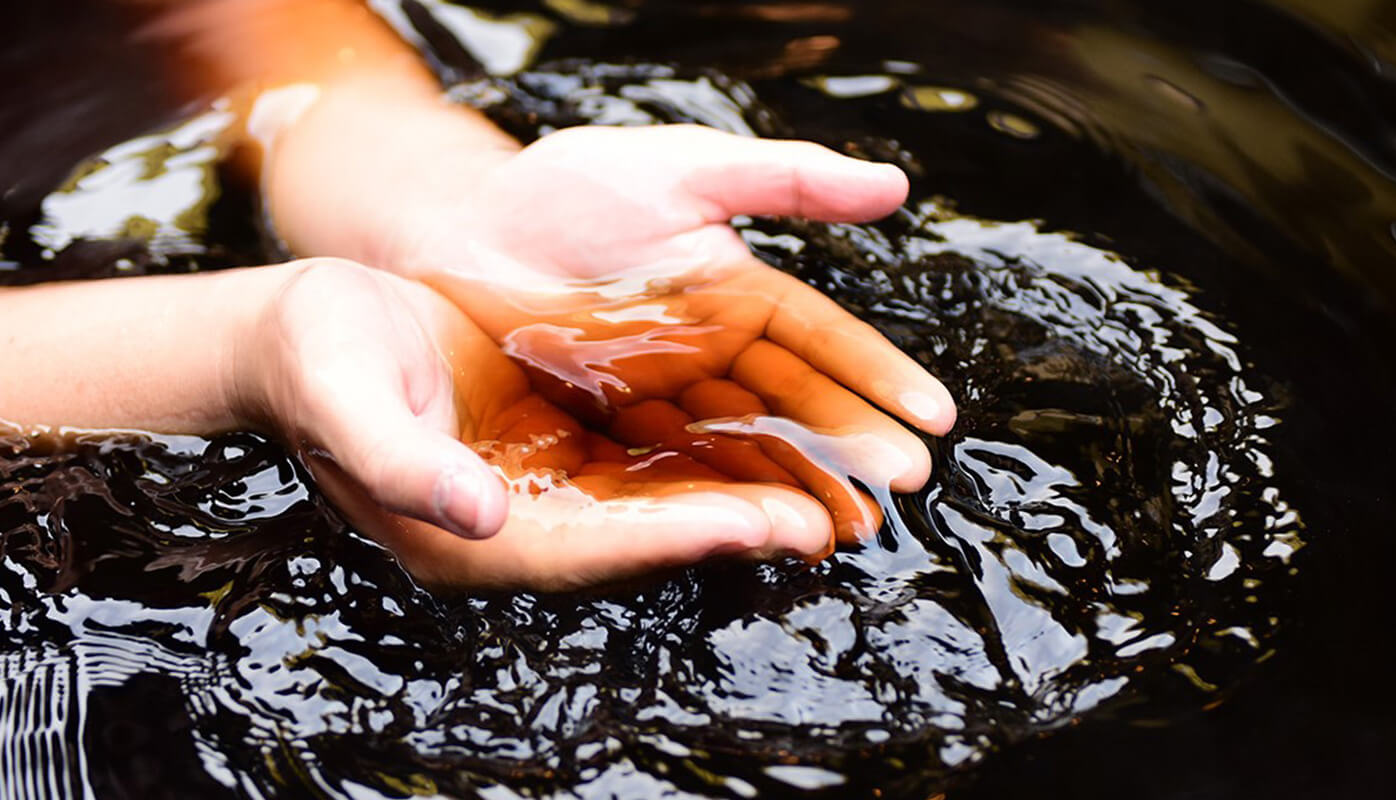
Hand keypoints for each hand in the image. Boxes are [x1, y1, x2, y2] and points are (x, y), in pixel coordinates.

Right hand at [239, 259, 845, 589]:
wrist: (315, 325)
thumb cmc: (316, 359)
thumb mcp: (347, 402)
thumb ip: (409, 465)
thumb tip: (483, 515)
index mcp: (463, 534)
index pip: (586, 548)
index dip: (672, 538)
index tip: (752, 523)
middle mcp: (518, 523)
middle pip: (642, 536)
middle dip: (734, 529)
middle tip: (826, 523)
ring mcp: (544, 486)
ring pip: (660, 498)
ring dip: (741, 496)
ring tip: (829, 495)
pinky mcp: (562, 445)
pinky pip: (650, 455)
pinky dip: (712, 453)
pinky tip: (773, 442)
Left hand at [378, 125, 956, 541]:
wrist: (459, 230)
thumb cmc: (571, 189)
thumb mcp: (684, 170)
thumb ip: (784, 179)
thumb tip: (893, 186)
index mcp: (741, 295)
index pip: (826, 342)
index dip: (879, 377)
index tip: (934, 418)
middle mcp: (713, 355)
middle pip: (794, 411)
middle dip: (850, 450)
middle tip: (899, 492)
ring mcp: (664, 400)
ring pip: (742, 451)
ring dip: (795, 488)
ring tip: (844, 527)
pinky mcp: (612, 435)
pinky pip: (671, 472)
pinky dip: (715, 500)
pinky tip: (753, 529)